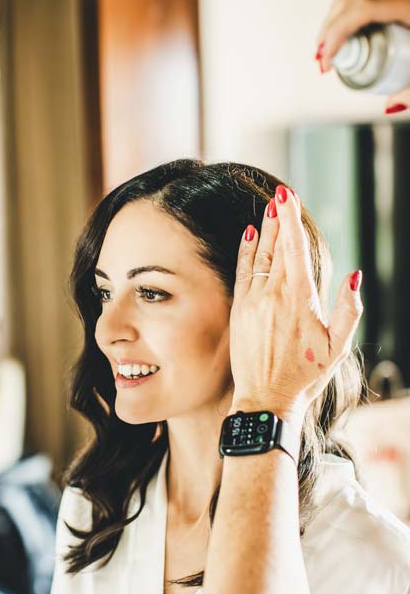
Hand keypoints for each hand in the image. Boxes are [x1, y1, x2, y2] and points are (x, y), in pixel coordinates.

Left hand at [229, 186, 362, 423]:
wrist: (266, 399)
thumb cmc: (305, 375)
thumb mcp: (337, 347)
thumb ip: (348, 311)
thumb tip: (353, 276)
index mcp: (300, 300)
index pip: (294, 248)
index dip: (289, 219)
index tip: (287, 196)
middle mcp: (273, 295)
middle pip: (276, 247)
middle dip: (278, 218)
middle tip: (280, 194)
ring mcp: (253, 301)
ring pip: (259, 256)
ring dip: (264, 230)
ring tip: (268, 209)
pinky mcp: (239, 310)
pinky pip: (242, 272)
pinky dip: (245, 252)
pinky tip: (248, 235)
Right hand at [315, 0, 409, 111]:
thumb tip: (391, 105)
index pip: (359, 10)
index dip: (334, 34)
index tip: (326, 60)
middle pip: (349, 0)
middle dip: (327, 31)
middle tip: (322, 62)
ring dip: (334, 24)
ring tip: (329, 55)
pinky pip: (366, 0)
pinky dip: (348, 19)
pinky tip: (347, 41)